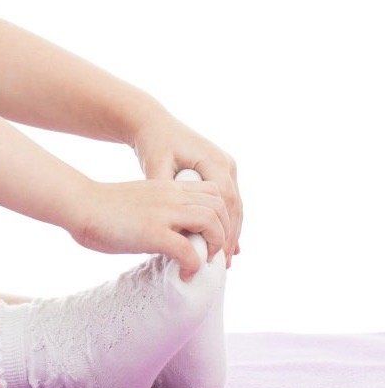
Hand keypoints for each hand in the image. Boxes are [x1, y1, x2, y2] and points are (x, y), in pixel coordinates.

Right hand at [65, 178, 232, 281]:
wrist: (78, 204)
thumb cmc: (100, 208)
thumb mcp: (140, 201)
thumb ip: (161, 211)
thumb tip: (172, 235)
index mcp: (168, 187)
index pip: (214, 192)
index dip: (222, 215)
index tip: (214, 237)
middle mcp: (171, 195)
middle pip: (220, 206)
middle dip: (225, 233)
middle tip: (215, 254)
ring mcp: (163, 213)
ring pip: (212, 223)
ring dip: (215, 246)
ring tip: (204, 262)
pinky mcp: (153, 232)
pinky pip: (189, 251)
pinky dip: (194, 266)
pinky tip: (185, 274)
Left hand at [128, 108, 242, 265]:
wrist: (152, 123)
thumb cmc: (152, 143)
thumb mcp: (155, 163)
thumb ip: (165, 187)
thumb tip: (174, 216)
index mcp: (213, 160)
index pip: (226, 201)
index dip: (224, 229)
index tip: (216, 252)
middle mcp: (225, 163)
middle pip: (235, 206)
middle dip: (231, 236)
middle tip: (224, 263)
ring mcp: (225, 166)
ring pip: (234, 205)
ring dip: (231, 232)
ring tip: (225, 259)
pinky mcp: (219, 171)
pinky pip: (228, 201)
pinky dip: (226, 221)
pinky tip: (224, 243)